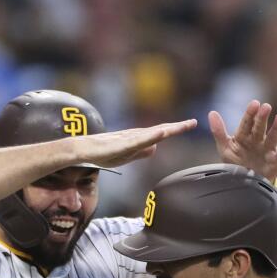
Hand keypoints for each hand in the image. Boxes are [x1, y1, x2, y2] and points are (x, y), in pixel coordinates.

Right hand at [73, 119, 197, 168]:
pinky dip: (151, 136)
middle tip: (193, 123)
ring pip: (152, 133)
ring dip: (168, 129)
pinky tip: (161, 133)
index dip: (176, 129)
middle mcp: (135, 136)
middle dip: (177, 127)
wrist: (83, 151)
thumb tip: (155, 148)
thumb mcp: (126, 155)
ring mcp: (129, 139)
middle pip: (160, 130)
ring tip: (183, 126)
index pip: (160, 133)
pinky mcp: (121, 144)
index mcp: (138, 139)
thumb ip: (141, 151)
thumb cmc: (101, 153)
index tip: (191, 124)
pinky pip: (139, 140)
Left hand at [209, 100, 276, 181]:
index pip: (247, 122)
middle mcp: (258, 140)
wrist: (243, 184)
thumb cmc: (235, 163)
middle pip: (260, 128)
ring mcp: (268, 150)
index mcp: (245, 135)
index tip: (254, 103)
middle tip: (266, 106)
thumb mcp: (225, 148)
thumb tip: (211, 113)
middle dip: (262, 118)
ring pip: (272, 137)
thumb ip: (219, 132)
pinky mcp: (276, 161)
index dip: (250, 113)